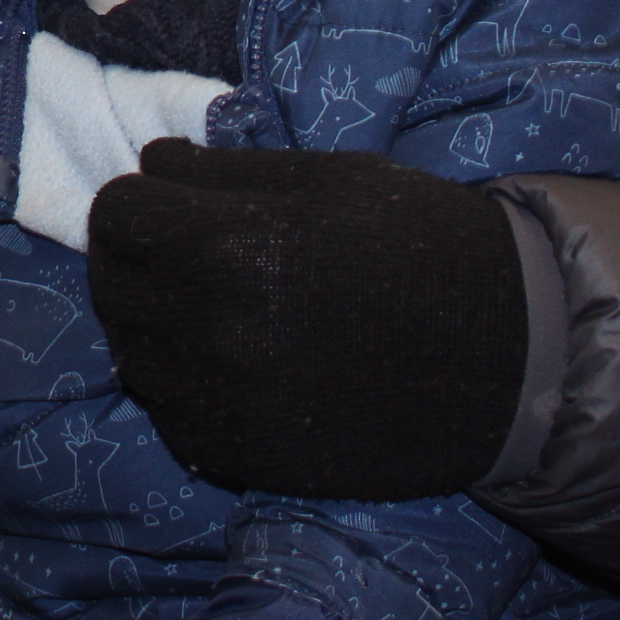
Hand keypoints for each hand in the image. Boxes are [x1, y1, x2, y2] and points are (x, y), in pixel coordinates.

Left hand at [86, 140, 528, 500]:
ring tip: (209, 303)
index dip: (139, 199)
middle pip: (112, 283)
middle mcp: (213, 330)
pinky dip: (181, 381)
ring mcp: (224, 402)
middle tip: (181, 247)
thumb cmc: (419, 243)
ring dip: (153, 320)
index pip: (117, 214)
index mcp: (233, 247)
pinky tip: (230, 359)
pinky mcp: (241, 456)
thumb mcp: (325, 177)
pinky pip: (166, 408)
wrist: (508, 358)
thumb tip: (150, 164)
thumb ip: (222, 172)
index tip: (169, 199)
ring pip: (129, 350)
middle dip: (136, 255)